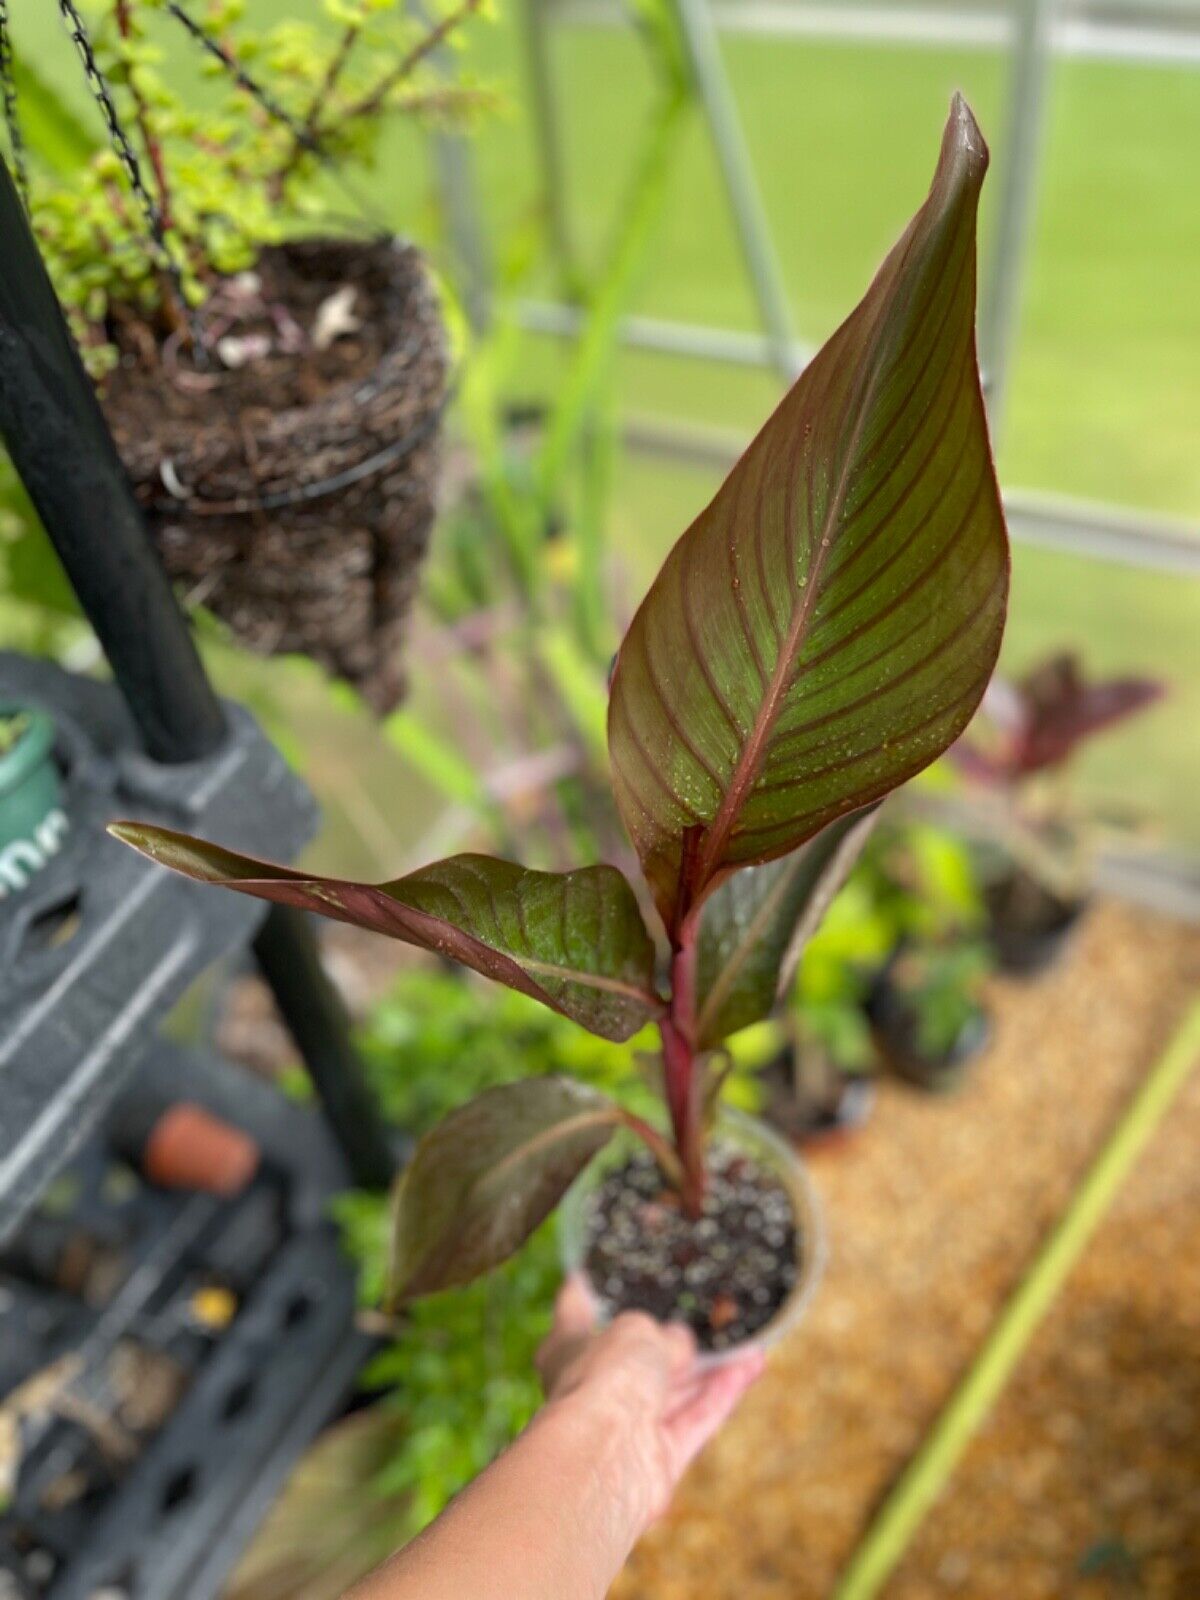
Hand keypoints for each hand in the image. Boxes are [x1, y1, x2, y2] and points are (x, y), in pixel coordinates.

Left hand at [536, 1276, 764, 1536]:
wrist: (606, 1458)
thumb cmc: (603, 1379)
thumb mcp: (638, 1331)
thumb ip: (666, 1336)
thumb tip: (684, 1345)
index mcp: (567, 1349)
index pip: (575, 1311)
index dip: (585, 1291)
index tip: (588, 1272)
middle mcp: (593, 1389)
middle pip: (636, 1358)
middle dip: (674, 1340)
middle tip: (708, 1316)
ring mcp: (625, 1427)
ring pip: (674, 1391)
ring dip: (712, 1368)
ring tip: (749, 1342)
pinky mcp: (656, 1459)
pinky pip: (695, 1419)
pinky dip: (722, 1394)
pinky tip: (752, 1366)